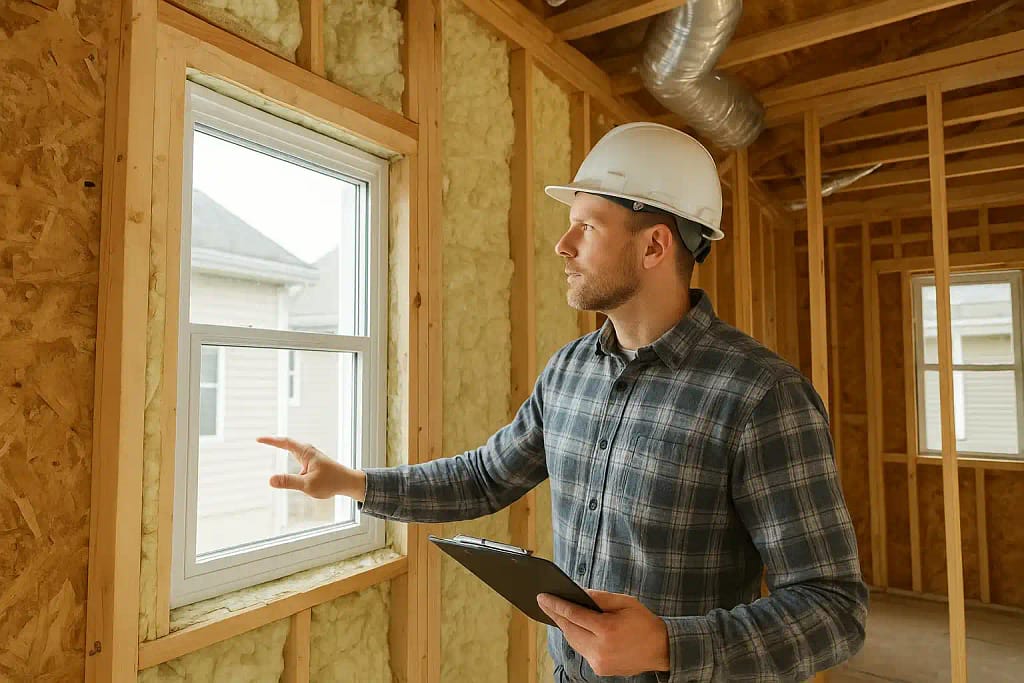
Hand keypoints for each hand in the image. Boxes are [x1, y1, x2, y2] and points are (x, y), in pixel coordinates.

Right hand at [256, 436, 364, 500]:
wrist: (348, 483)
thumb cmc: (331, 482)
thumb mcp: (308, 484)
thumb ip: (289, 482)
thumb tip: (270, 480)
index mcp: (306, 452)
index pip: (285, 442)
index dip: (271, 440)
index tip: (259, 439)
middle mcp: (308, 452)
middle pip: (288, 443)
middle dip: (274, 441)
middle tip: (260, 440)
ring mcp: (311, 457)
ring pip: (292, 450)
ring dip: (281, 447)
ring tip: (269, 443)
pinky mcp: (312, 464)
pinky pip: (296, 458)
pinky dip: (288, 457)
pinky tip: (285, 459)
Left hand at [537, 589, 669, 677]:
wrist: (661, 649)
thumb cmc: (644, 623)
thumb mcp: (624, 602)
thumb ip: (599, 598)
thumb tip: (577, 593)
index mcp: (607, 630)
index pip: (573, 614)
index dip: (556, 605)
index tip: (543, 597)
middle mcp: (600, 649)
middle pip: (568, 630)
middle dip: (555, 615)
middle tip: (544, 602)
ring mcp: (599, 662)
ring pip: (573, 642)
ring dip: (565, 627)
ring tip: (556, 612)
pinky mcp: (600, 669)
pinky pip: (582, 650)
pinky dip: (576, 637)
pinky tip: (573, 627)